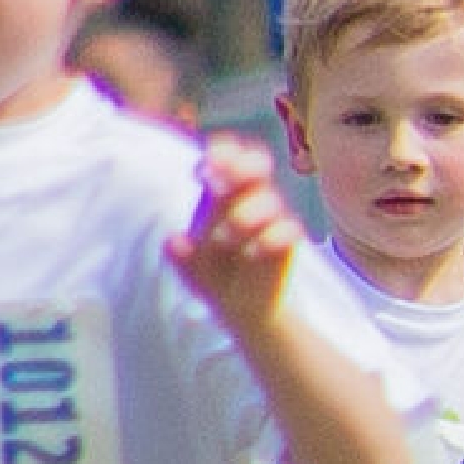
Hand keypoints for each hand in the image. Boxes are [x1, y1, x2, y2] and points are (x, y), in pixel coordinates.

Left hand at [168, 136, 303, 319]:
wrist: (249, 308)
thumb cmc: (218, 276)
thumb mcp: (193, 269)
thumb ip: (182, 256)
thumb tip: (174, 241)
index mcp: (225, 192)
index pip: (231, 156)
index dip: (220, 154)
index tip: (201, 174)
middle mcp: (252, 198)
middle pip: (258, 163)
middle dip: (240, 168)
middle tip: (217, 188)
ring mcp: (275, 218)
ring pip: (270, 199)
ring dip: (244, 215)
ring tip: (221, 239)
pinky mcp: (290, 241)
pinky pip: (289, 229)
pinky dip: (269, 238)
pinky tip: (251, 254)